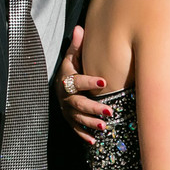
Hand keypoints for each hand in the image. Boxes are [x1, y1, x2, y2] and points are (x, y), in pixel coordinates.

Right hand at [57, 25, 110, 143]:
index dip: (89, 81)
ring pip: (78, 118)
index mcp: (66, 79)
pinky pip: (75, 129)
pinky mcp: (69, 119)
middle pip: (78, 103)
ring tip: (105, 126)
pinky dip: (84, 135)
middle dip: (93, 108)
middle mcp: (65, 96)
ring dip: (91, 123)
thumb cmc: (72, 68)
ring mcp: (66, 109)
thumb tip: (79, 28)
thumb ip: (77, 46)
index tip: (104, 81)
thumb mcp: (73, 56)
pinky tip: (94, 141)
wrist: (60, 85)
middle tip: (109, 111)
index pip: (77, 81)